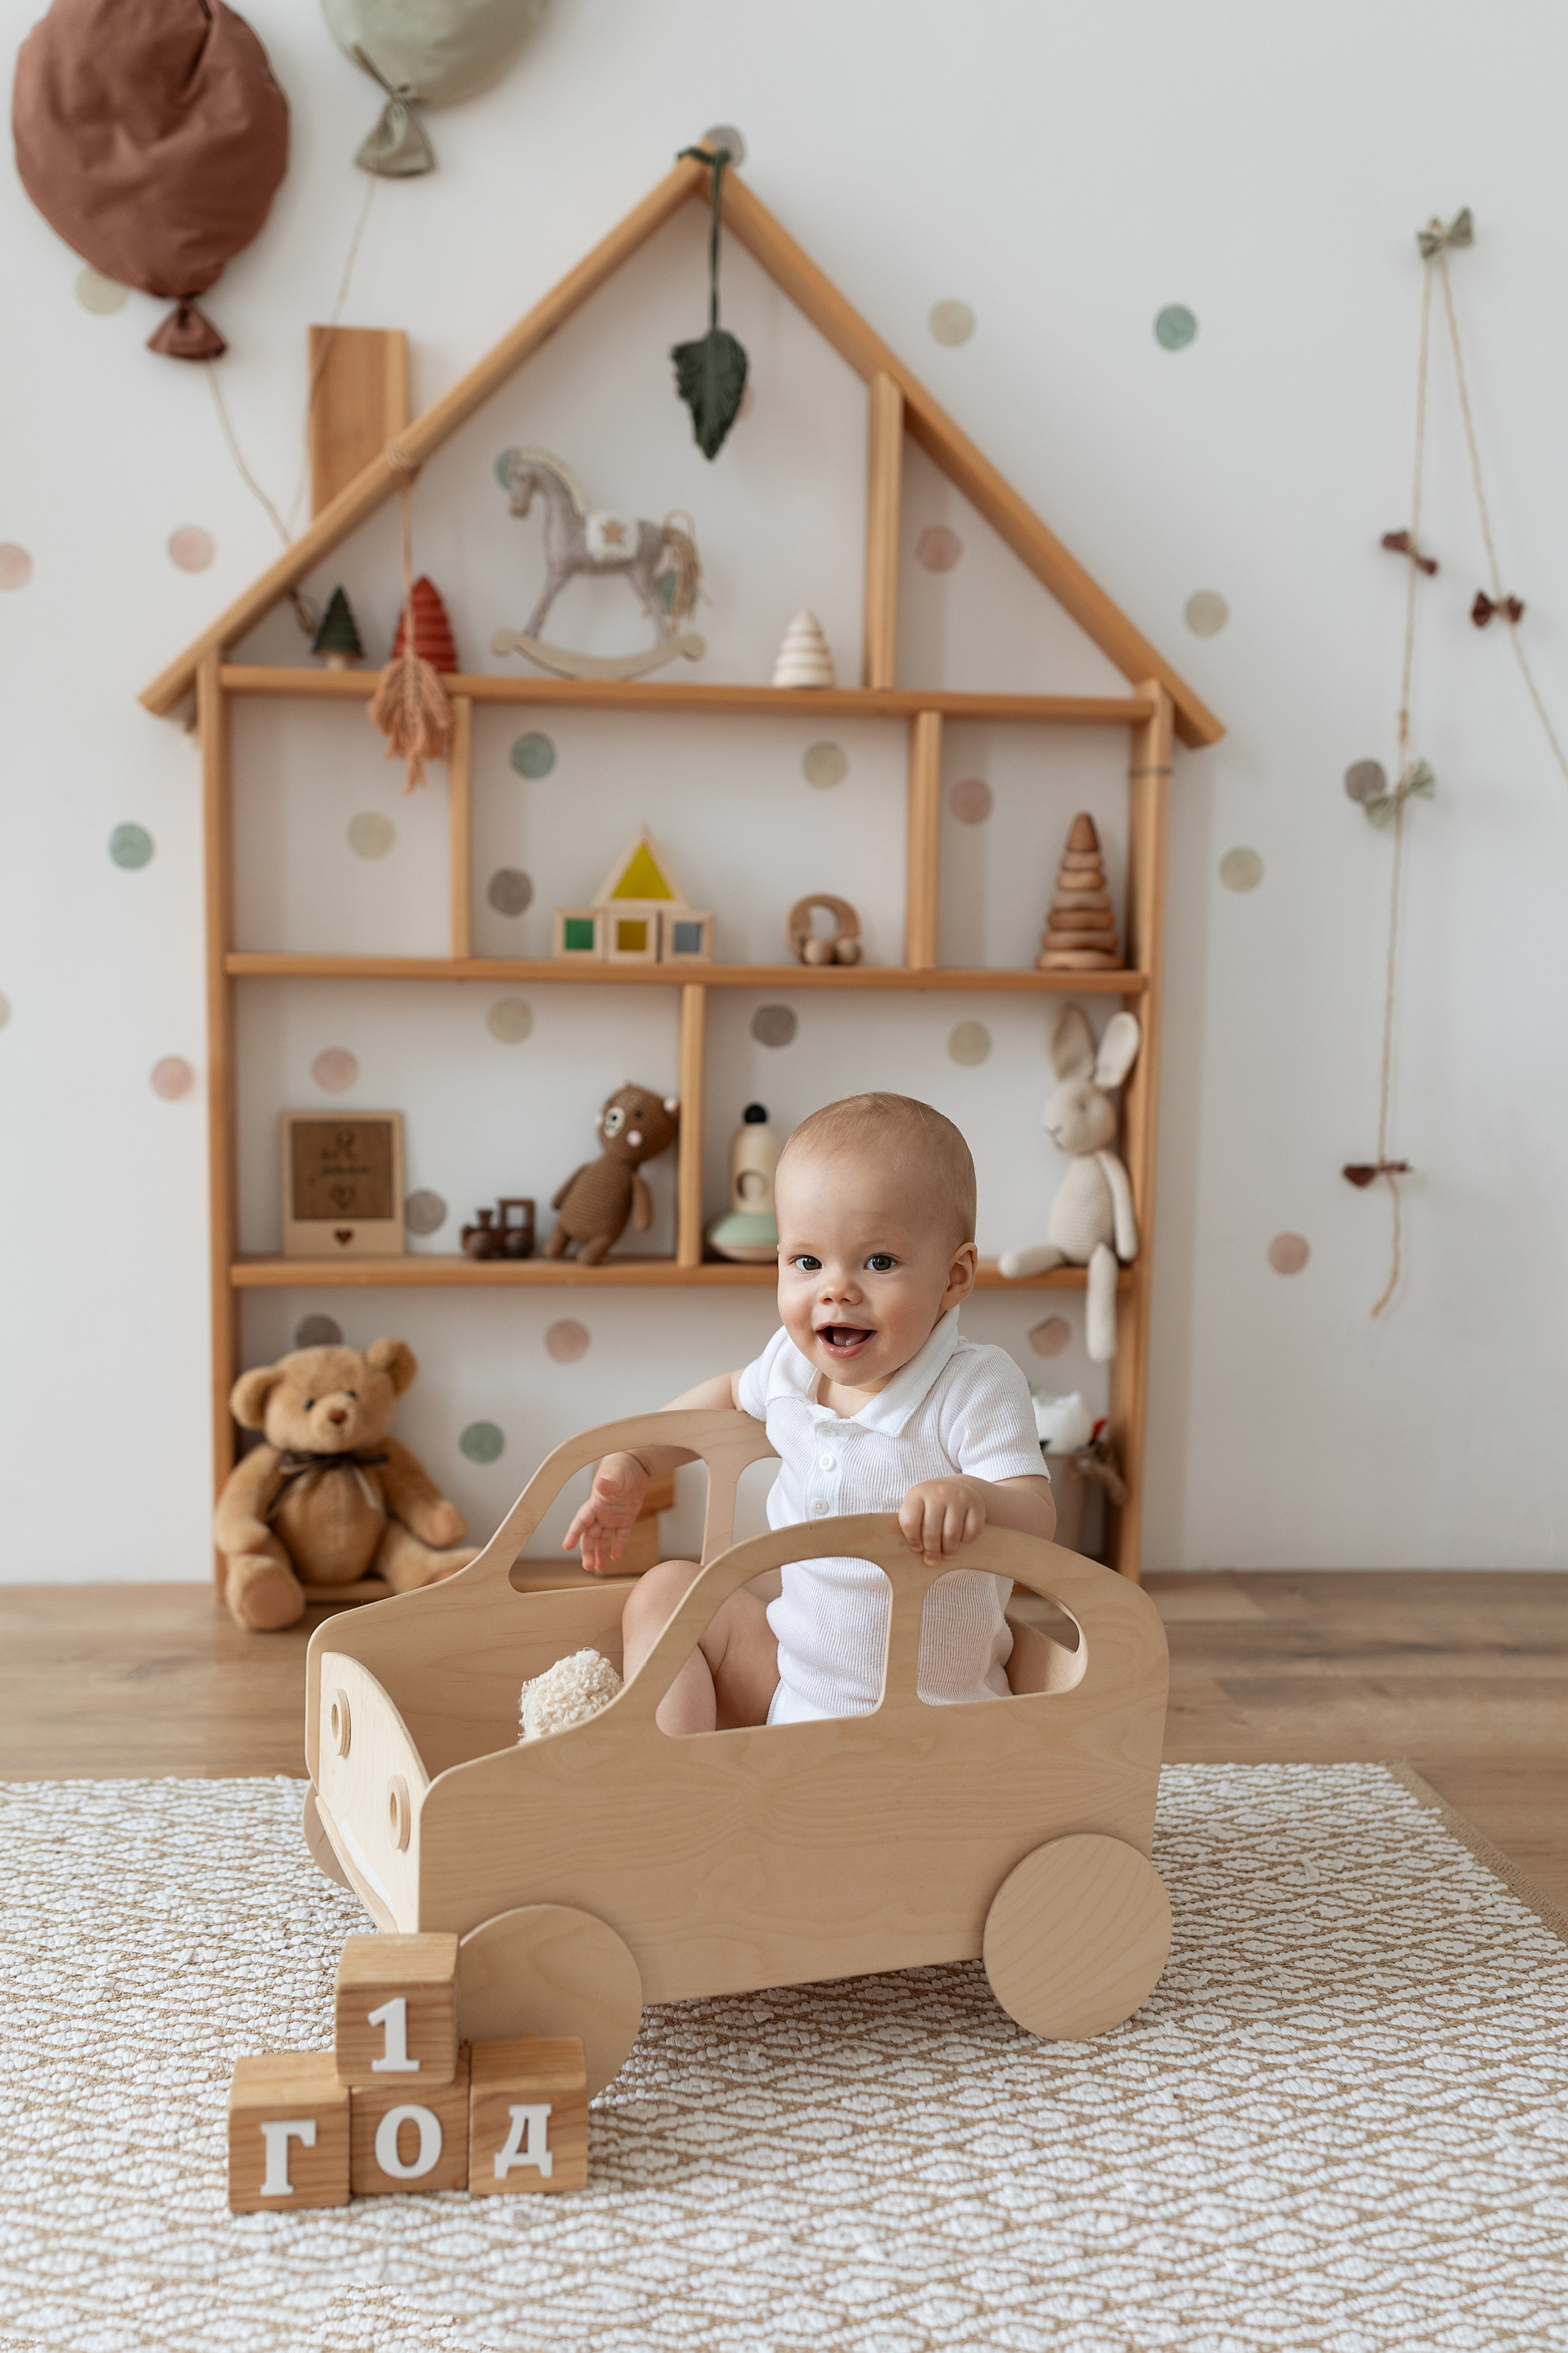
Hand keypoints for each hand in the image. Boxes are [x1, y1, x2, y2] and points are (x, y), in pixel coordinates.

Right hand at [563, 1452, 648, 1574]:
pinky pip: (620, 1535)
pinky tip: (615, 1557)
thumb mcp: (616, 1474)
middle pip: (590, 1535)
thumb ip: (609, 1482)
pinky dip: (617, 1546)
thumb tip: (601, 1485)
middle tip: (588, 1567)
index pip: (581, 1521)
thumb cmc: (623, 1466)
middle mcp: (601, 1512)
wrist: (635, 1462)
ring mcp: (612, 1516)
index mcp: (595, 1503)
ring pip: (602, 1538)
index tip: (566, 1546)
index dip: (573, 1533)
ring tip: (598, 1568)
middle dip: (587, 1551)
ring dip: (599, 1553)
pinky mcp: (625, 1517)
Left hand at [899, 1477, 985, 1566]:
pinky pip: (971, 1532)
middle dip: (932, 1551)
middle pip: (931, 1532)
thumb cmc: (932, 1505)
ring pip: (951, 1534)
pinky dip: (966, 1541)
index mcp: (918, 1494)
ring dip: (948, 1550)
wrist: (957, 1487)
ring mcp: (959, 1497)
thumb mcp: (917, 1508)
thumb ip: (912, 1527)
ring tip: (947, 1554)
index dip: (912, 1540)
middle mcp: (939, 1492)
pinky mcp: (976, 1504)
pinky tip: (961, 1539)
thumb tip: (918, 1551)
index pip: (910, 1522)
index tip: (917, 1549)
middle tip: (933, 1560)